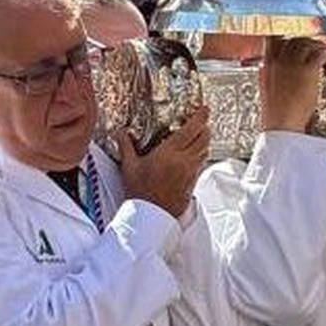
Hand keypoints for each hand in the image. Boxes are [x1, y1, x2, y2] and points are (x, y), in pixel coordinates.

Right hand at [116, 103, 210, 217]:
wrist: (152, 216)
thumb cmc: (140, 192)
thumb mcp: (129, 166)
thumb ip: (126, 146)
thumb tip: (120, 132)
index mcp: (170, 153)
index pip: (191, 130)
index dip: (200, 117)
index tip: (203, 109)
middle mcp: (184, 161)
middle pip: (204, 139)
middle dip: (204, 128)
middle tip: (200, 121)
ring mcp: (190, 172)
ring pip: (204, 151)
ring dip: (203, 141)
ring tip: (196, 136)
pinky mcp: (192, 182)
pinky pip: (200, 163)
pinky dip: (199, 155)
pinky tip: (190, 156)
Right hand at [259, 37, 325, 133]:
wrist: (282, 124)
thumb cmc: (275, 110)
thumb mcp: (266, 86)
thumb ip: (270, 71)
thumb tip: (274, 67)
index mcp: (268, 63)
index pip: (274, 37)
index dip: (287, 34)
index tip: (296, 40)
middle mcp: (280, 59)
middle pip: (295, 38)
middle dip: (307, 41)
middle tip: (316, 49)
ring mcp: (294, 63)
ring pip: (309, 43)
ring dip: (319, 48)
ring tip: (325, 57)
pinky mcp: (308, 70)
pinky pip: (321, 54)